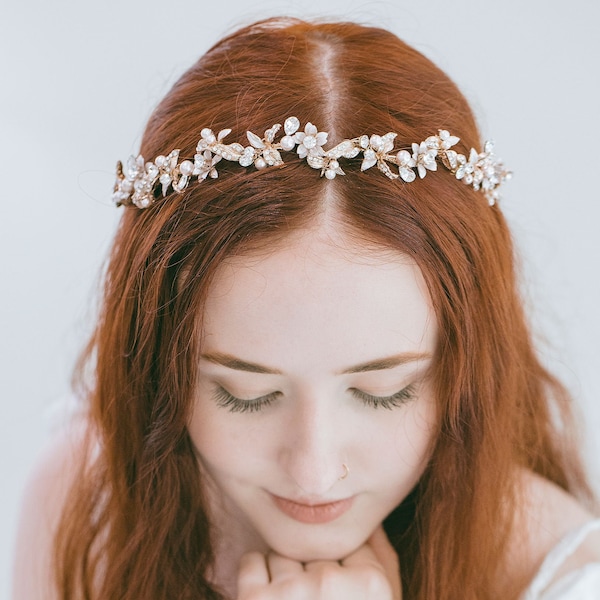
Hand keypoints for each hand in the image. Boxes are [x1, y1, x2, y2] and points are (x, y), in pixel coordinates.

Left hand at [236, 526, 401, 599]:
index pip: (350, 543)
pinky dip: (255, 576)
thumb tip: (370, 522)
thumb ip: (382, 562)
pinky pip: (252, 560)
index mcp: (371, 587)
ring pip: (284, 552)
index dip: (341, 568)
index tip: (338, 595)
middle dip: (312, 573)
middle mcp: (332, 583)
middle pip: (316, 549)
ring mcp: (292, 593)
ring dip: (284, 575)